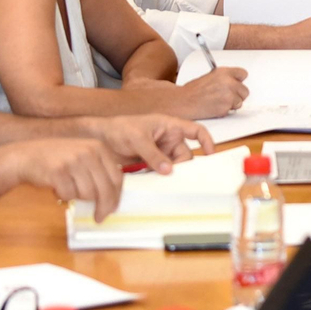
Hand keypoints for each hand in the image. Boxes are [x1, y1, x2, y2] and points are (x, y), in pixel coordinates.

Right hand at [7, 138, 125, 220]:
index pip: (117, 178)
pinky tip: (57, 186)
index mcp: (99, 148)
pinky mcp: (58, 171)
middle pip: (105, 189)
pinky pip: (69, 195)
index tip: (113, 209)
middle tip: (98, 218)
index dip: (116, 197)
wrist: (26, 156)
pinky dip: (64, 196)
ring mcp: (73, 160)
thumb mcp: (83, 157)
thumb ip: (99, 172)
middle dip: (103, 207)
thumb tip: (113, 200)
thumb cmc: (57, 161)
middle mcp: (88, 152)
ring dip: (78, 198)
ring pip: (88, 194)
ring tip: (68, 188)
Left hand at [95, 114, 215, 174]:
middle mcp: (169, 140)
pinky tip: (154, 183)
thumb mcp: (137, 139)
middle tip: (176, 177)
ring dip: (171, 175)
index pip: (196, 131)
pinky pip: (163, 174)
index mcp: (170, 126)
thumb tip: (169, 170)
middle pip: (186, 156)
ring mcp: (161, 153)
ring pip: (175, 167)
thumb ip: (153, 154)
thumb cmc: (118, 128)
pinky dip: (161, 179)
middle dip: (183, 167)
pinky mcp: (152, 165)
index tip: (210, 154)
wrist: (100, 138)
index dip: (207, 141)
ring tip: (162, 182)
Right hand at [173, 66, 248, 118]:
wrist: (184, 102)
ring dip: (232, 103)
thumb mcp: (210, 77)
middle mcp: (228, 82)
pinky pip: (232, 110)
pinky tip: (215, 107)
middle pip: (245, 90)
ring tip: (218, 102)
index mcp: (223, 72)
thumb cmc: (193, 91)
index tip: (237, 83)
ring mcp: (228, 95)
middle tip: (226, 96)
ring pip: (240, 101)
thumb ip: (224, 78)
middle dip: (237, 94)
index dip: (239, 80)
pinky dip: (225, 110)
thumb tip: (235, 82)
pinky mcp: (226, 107)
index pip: (243, 74)